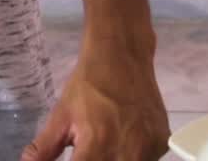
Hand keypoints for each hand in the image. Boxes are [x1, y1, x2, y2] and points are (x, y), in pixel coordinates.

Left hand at [23, 31, 169, 159]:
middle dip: (93, 160)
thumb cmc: (88, 85)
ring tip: (105, 142)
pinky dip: (132, 156)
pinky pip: (147, 160)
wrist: (122, 57)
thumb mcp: (61, 116)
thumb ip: (45, 148)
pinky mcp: (163, 144)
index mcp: (97, 146)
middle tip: (89, 148)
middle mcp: (127, 153)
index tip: (74, 157)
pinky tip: (124, 140)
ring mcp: (149, 149)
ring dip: (113, 159)